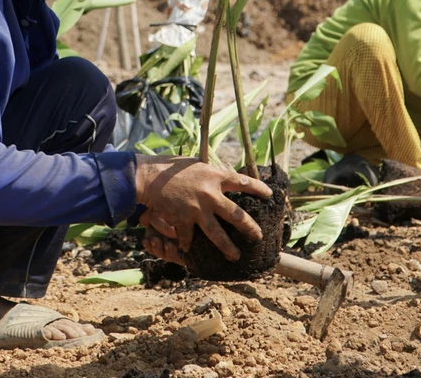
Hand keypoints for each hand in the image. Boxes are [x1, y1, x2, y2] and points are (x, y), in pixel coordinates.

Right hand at [134, 155, 271, 261]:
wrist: (150, 177)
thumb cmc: (172, 167)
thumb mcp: (197, 165)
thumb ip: (212, 174)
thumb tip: (225, 177)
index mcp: (215, 177)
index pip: (243, 182)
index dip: (258, 189)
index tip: (270, 195)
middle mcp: (210, 195)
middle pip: (236, 215)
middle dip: (249, 228)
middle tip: (258, 236)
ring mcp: (197, 210)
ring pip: (217, 233)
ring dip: (227, 246)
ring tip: (235, 256)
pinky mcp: (183, 220)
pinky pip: (188, 237)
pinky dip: (188, 244)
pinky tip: (190, 251)